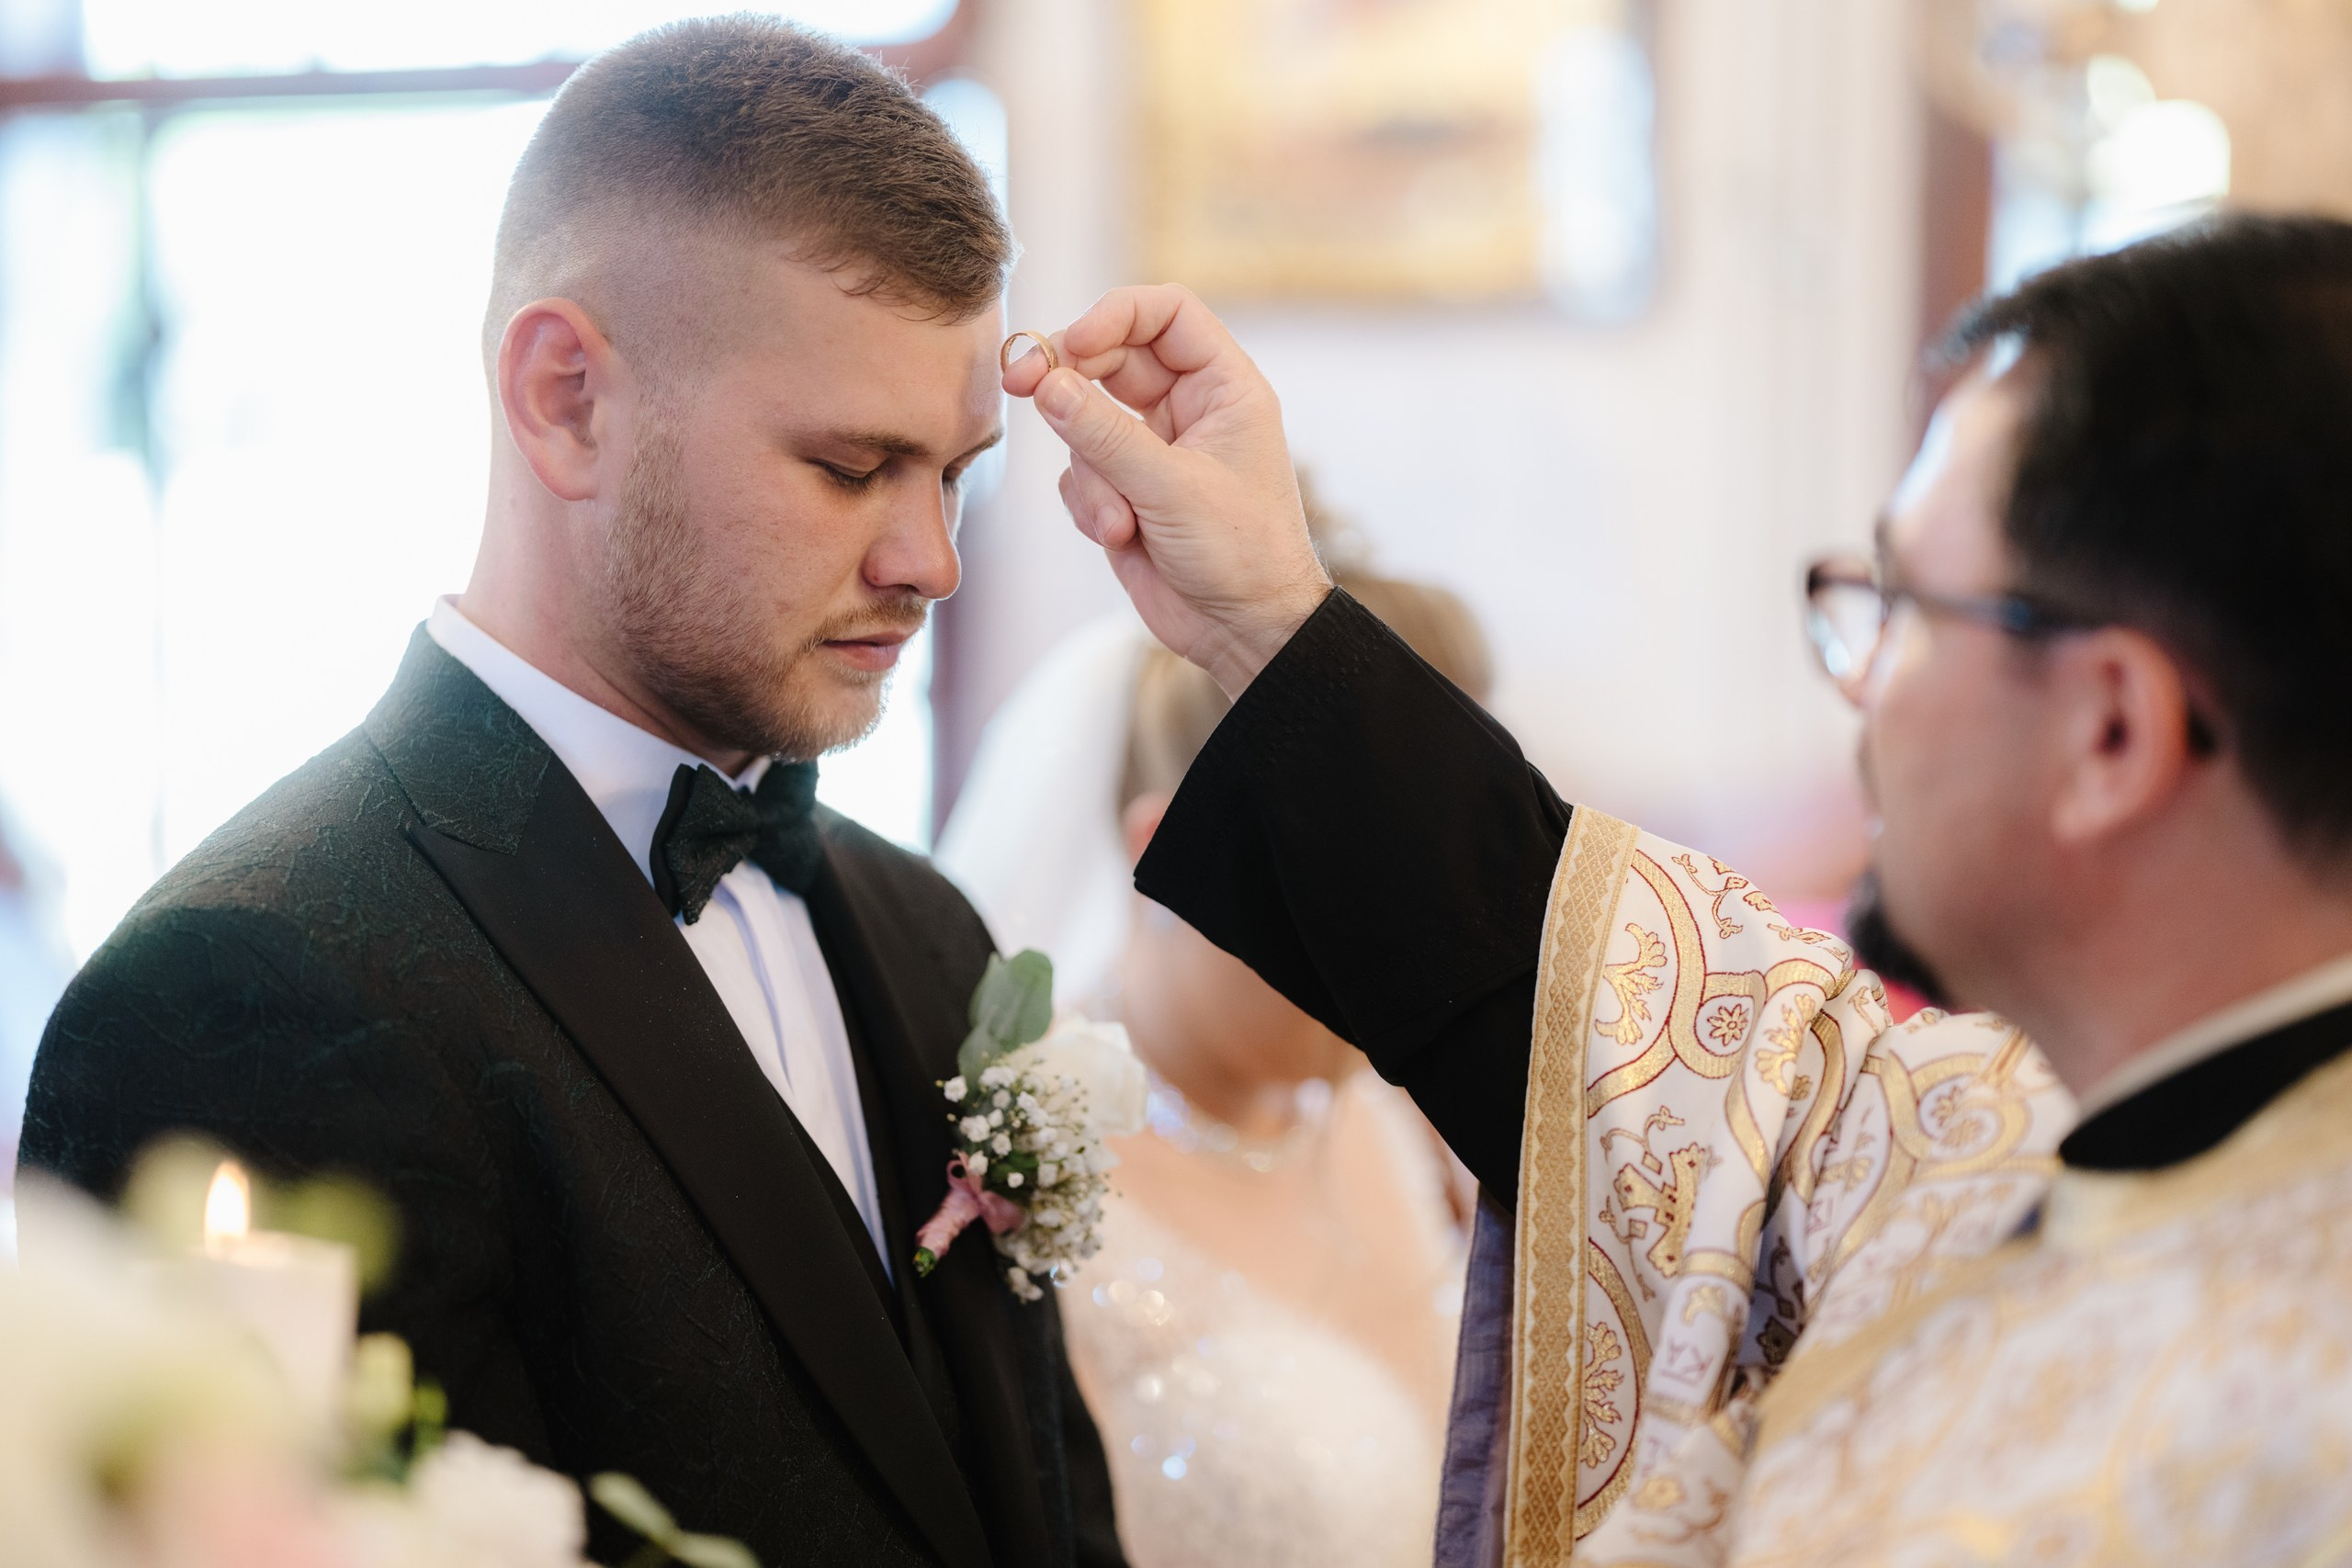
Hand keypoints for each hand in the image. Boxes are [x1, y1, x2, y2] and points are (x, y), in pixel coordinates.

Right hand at [1003, 285, 1330, 695]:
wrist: (1245, 632)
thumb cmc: (1241, 554)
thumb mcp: (1172, 487)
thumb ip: (1104, 433)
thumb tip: (1046, 382)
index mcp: (1223, 387)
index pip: (1166, 313)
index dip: (1114, 315)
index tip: (1073, 342)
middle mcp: (1188, 409)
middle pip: (1110, 358)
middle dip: (1069, 378)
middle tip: (1021, 385)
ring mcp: (1153, 450)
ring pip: (1085, 422)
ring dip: (1092, 473)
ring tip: (1120, 522)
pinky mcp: (1125, 492)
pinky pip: (1080, 472)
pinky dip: (1089, 503)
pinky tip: (1118, 536)